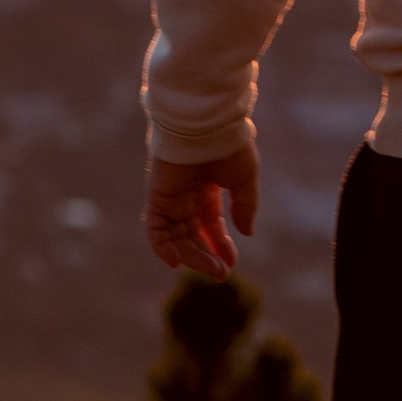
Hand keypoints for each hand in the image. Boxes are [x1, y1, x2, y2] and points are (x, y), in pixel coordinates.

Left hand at [144, 139, 259, 278]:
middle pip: (192, 235)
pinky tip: (176, 262)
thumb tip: (247, 233)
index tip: (232, 263)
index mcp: (206, 190)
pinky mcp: (158, 197)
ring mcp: (171, 198)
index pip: (210, 225)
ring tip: (212, 270)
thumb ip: (244, 206)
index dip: (220, 245)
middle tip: (222, 274)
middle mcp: (186, 196)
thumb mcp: (244, 180)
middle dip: (206, 256)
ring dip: (192, 257)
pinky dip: (161, 247)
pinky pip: (155, 230)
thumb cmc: (228, 147)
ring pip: (176, 238)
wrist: (207, 126)